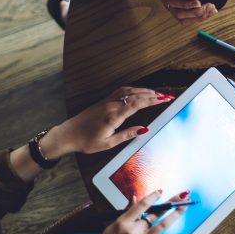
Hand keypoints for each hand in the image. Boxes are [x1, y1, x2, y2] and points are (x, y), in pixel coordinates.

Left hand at [40, 87, 172, 156]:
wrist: (68, 134)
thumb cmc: (86, 141)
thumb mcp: (107, 143)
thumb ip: (127, 135)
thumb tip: (144, 129)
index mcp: (113, 116)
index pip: (137, 104)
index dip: (153, 100)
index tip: (165, 99)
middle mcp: (111, 105)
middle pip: (136, 95)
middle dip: (153, 94)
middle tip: (167, 96)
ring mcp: (107, 101)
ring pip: (129, 91)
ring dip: (144, 90)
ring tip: (156, 93)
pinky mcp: (103, 100)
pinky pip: (121, 91)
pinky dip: (133, 89)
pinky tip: (139, 91)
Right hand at [102, 190, 186, 233]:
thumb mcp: (112, 226)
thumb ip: (127, 212)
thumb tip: (135, 197)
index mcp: (123, 223)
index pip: (141, 206)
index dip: (152, 197)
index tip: (161, 191)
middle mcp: (133, 232)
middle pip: (156, 215)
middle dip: (170, 205)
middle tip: (183, 197)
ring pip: (161, 226)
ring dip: (174, 216)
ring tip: (184, 207)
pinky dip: (164, 231)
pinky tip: (174, 219)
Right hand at [151, 0, 217, 25]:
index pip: (172, 0)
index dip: (185, 3)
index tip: (198, 2)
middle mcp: (167, 2)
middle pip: (179, 14)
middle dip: (196, 12)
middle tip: (210, 5)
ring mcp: (171, 7)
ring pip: (183, 19)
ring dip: (198, 17)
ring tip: (212, 10)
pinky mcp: (177, 10)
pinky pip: (186, 20)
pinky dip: (197, 19)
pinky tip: (209, 13)